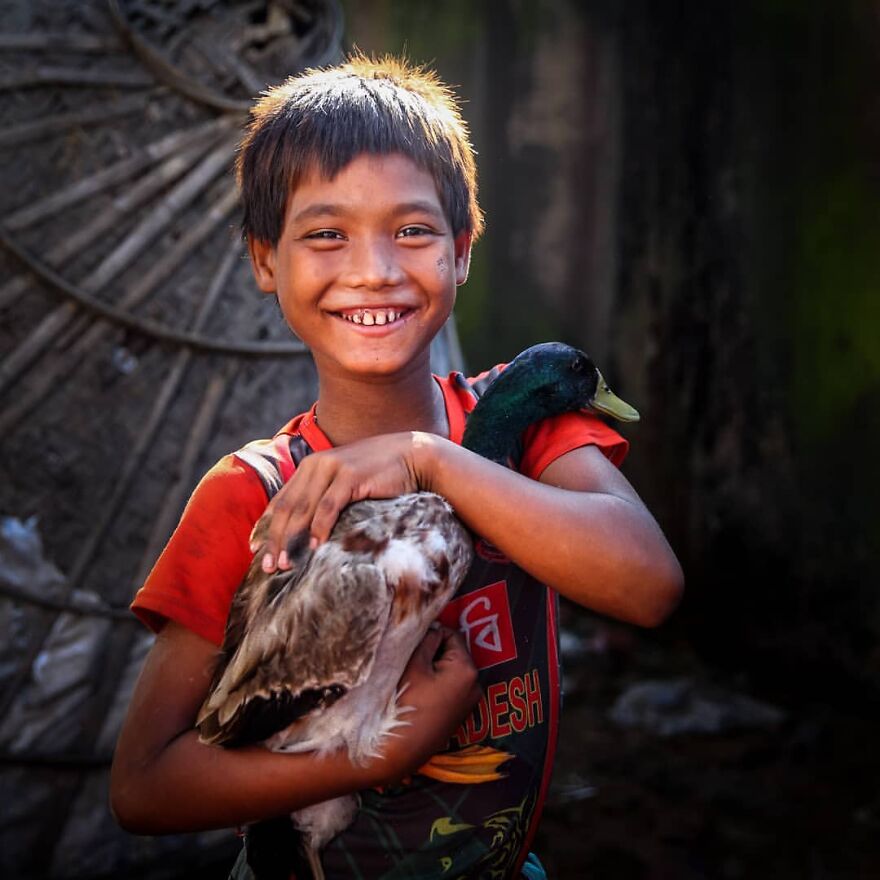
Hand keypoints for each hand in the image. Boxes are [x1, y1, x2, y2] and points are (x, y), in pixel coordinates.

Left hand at [252, 432, 437, 571]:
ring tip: (286, 564)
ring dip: (292, 539)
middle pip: (286, 507)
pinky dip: (318, 528)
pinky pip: (328, 506)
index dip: (266, 526)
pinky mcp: (350, 476)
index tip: (256, 550)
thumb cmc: (381, 474)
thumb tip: (310, 531)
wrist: (414, 455)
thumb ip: (326, 496)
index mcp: (311, 466)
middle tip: (268, 567)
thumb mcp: (346, 482)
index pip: (281, 500)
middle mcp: (316, 465)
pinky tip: (314, 547)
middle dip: (275, 539)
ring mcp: (333, 468)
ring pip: (302, 509)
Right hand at [377, 625, 480, 782]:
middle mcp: (475, 683)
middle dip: (434, 651)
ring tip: (414, 677)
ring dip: (435, 667)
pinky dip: (438, 682)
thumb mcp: (414, 664)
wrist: (401, 749)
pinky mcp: (461, 712)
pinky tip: (420, 691)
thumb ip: (427, 640)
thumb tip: (433, 628)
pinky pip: (452, 686)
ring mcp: (470, 700)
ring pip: (452, 669)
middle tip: (412, 660)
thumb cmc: (407, 702)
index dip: (431, 634)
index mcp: (466, 669)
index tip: (413, 644)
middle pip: (454, 652)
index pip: (452, 634)